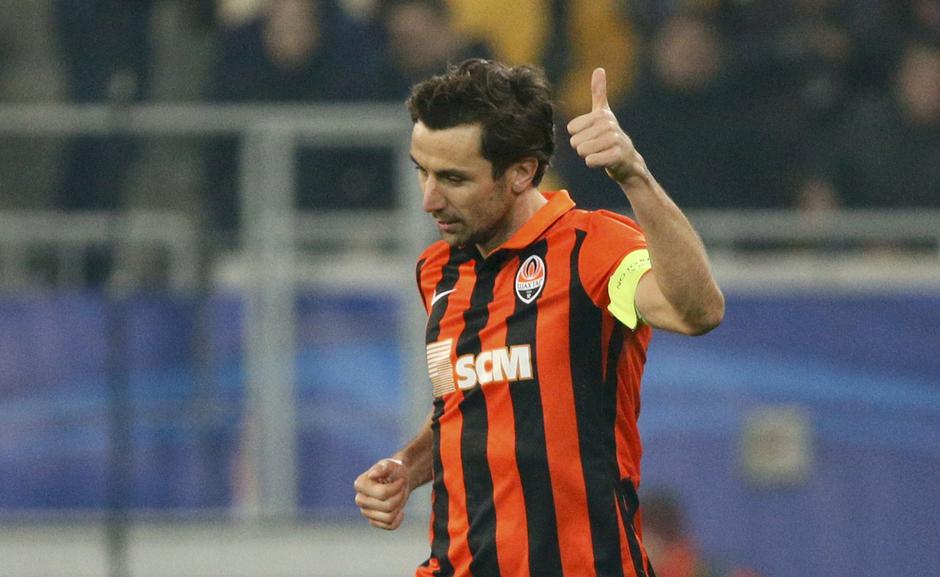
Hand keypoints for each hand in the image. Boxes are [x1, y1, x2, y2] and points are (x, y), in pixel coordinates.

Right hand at [353, 458, 410, 529]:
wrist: (399, 479)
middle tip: (400, 488)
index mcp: (360, 484)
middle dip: (398, 497)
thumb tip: (372, 475)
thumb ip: (383, 467)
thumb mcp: (391, 464)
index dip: (396, 488)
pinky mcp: (373, 521)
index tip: (401, 480)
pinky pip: (389, 526)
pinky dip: (398, 519)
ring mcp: (365, 512)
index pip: (382, 493)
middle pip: (387, 506)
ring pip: (389, 517)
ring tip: (398, 497)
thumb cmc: (394, 470)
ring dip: (399, 506)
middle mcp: (360, 499)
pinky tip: (400, 511)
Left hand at [566, 68, 644, 184]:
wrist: (628, 160)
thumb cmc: (610, 137)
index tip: (591, 135)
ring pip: (582, 151)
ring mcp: (614, 140)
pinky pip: (591, 160)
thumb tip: (599, 68)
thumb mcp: (604, 113)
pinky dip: (593, 163)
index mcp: (601, 115)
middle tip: (597, 146)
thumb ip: (599, 92)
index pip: (571, 128)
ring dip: (588, 156)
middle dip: (583, 147)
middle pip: (575, 141)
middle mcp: (609, 125)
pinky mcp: (617, 155)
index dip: (578, 135)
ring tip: (600, 153)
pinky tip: (603, 161)